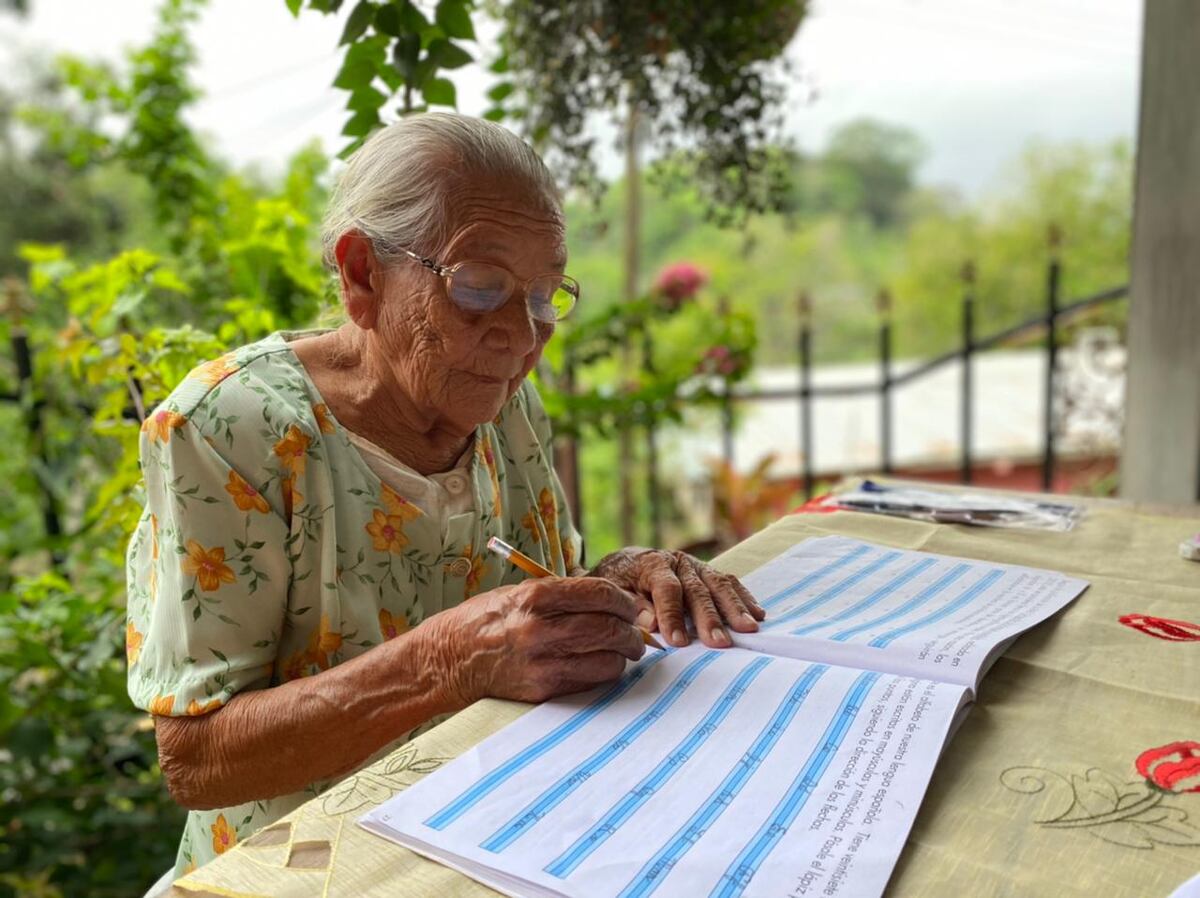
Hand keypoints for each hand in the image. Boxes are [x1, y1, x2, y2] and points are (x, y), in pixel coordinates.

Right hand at [437, 577, 644, 704]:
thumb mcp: (522, 592)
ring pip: (607, 660)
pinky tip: (600, 666)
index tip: (629, 607)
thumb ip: (565, 595)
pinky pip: (590, 682)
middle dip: (630, 632)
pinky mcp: (541, 690)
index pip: (599, 594)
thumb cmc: (491, 619)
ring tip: (622, 652)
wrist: (451, 658)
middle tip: (634, 633)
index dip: (623, 601)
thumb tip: (614, 602)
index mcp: (536, 597)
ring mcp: (541, 663)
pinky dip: (604, 674)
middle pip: (608, 628)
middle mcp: (539, 629)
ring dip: (622, 656)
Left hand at [590, 548, 765, 648]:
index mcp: (652, 564)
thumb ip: (632, 606)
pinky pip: (730, 583)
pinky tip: (758, 614)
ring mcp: (697, 566)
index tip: (678, 642)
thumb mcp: (615, 592)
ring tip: (748, 629)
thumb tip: (651, 624)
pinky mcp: (709, 572)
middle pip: (697, 589)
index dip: (672, 615)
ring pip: (719, 585)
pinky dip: (744, 599)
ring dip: (735, 608)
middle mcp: (678, 562)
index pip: (667, 589)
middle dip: (709, 617)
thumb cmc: (619, 583)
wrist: (625, 563)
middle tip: (720, 642)